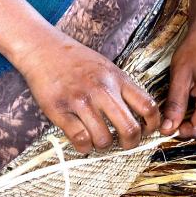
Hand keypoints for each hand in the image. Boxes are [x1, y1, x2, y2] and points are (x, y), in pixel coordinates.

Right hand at [17, 29, 159, 152]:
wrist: (43, 49)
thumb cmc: (77, 61)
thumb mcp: (107, 68)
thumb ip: (123, 89)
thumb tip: (140, 116)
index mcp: (118, 79)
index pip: (148, 107)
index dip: (152, 125)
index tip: (147, 132)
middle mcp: (102, 90)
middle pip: (130, 129)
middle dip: (131, 144)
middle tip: (124, 145)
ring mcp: (81, 101)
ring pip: (104, 139)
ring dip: (104, 146)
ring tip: (99, 141)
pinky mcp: (60, 111)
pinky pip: (80, 139)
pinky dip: (84, 147)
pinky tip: (83, 142)